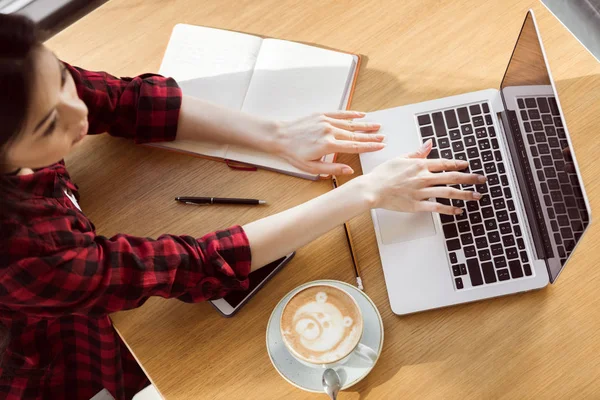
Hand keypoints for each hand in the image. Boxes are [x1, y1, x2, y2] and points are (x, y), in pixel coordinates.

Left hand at [274, 111, 384, 174]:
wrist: (279, 136)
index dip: (369, 147)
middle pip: (355, 135)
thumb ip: (332, 168)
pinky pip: (340, 114)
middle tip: (383, 137)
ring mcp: (326, 121)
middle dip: (370, 137)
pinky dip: (351, 114)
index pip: (354, 146)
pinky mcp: (321, 115)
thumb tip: (349, 170)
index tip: (380, 146)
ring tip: (376, 126)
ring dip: (364, 125)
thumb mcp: (311, 167)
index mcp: (329, 145)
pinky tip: (361, 115)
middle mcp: (329, 131)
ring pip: (350, 124)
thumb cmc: (293, 153)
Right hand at [358, 140, 486, 214]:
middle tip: (481, 180)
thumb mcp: (400, 158)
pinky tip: (458, 210)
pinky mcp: (417, 205)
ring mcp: (421, 192)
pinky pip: (437, 207)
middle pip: (452, 177)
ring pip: (448, 192)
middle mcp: (424, 178)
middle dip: (470, 178)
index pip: (444, 163)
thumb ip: (417, 152)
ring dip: (465, 194)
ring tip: (476, 196)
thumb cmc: (383, 174)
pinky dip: (449, 209)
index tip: (467, 165)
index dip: (458, 164)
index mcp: (420, 165)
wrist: (372, 189)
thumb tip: (429, 144)